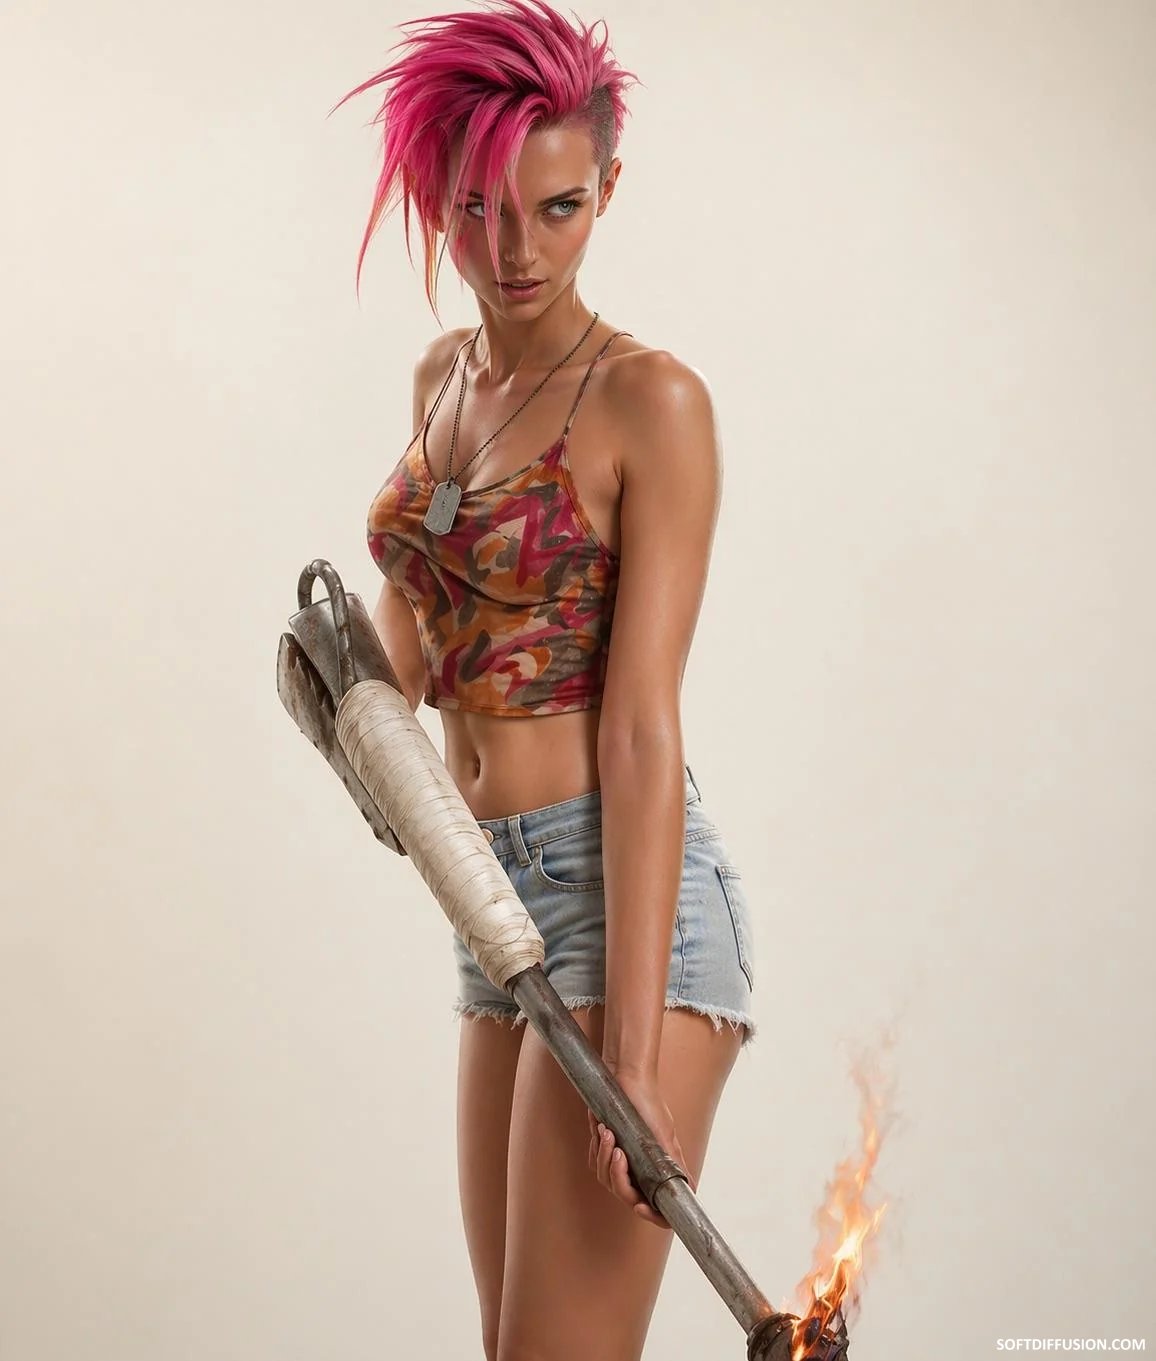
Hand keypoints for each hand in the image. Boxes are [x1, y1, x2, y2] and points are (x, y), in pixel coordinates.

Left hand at [586, 1062, 696, 1228]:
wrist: (627, 1077)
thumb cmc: (649, 1104)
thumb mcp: (664, 1135)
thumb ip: (673, 1164)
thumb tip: (691, 1190)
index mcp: (657, 1171)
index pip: (656, 1208)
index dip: (650, 1215)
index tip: (640, 1206)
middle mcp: (640, 1170)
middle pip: (625, 1195)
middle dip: (618, 1176)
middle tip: (619, 1153)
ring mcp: (622, 1161)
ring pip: (606, 1179)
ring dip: (604, 1156)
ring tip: (609, 1133)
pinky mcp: (604, 1148)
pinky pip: (594, 1160)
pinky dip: (596, 1146)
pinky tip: (602, 1128)